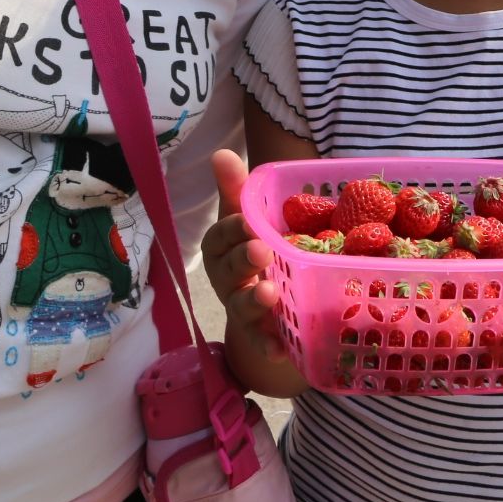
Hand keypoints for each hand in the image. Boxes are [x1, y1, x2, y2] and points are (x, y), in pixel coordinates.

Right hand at [201, 149, 287, 359]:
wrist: (270, 312)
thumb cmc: (255, 254)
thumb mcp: (248, 220)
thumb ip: (237, 191)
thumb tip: (221, 152)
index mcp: (223, 249)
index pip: (220, 236)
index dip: (232, 228)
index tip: (249, 222)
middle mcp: (227, 279)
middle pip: (229, 270)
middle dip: (243, 260)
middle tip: (262, 251)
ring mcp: (242, 309)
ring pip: (242, 306)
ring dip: (253, 301)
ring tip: (270, 295)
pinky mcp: (262, 336)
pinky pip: (261, 343)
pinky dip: (269, 347)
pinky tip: (281, 349)